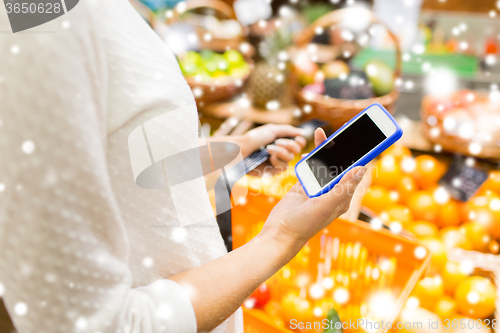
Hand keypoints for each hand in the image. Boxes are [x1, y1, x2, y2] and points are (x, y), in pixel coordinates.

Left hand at [242, 124, 306, 168]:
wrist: (242, 150)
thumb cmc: (254, 138)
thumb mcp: (272, 130)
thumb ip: (288, 130)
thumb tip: (302, 132)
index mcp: (282, 141)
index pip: (299, 143)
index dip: (300, 141)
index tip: (296, 138)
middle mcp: (282, 151)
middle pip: (297, 151)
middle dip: (289, 145)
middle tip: (277, 141)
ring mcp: (278, 161)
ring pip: (290, 159)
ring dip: (281, 152)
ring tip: (269, 149)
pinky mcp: (273, 171)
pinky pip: (283, 167)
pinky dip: (277, 161)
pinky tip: (270, 158)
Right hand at [260, 128, 366, 253]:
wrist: (279, 232)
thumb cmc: (305, 224)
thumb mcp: (326, 205)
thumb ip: (343, 187)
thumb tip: (361, 168)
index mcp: (343, 197)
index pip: (356, 173)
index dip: (362, 157)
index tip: (368, 142)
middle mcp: (333, 191)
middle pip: (341, 165)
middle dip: (343, 149)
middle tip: (345, 131)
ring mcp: (318, 187)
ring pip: (325, 163)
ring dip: (324, 149)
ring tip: (323, 134)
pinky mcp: (304, 184)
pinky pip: (310, 166)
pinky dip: (310, 156)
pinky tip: (310, 147)